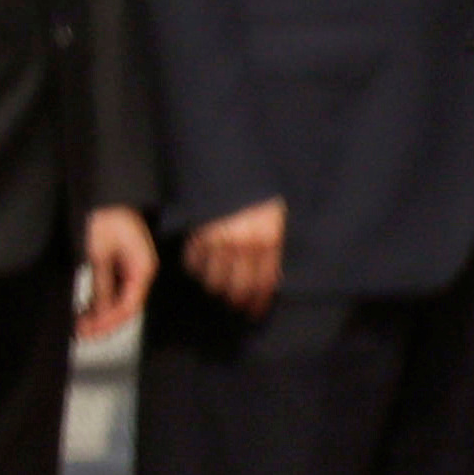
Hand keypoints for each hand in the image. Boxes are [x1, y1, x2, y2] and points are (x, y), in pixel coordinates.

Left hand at [75, 203, 156, 338]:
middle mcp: (139, 271)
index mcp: (142, 267)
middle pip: (126, 307)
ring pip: (118, 302)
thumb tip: (100, 310)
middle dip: (105, 323)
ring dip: (100, 315)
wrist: (98, 193)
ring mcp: (128, 269)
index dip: (110, 321)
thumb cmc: (102, 215)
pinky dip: (98, 303)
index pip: (130, 305)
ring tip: (80, 326)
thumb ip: (103, 283)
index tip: (90, 330)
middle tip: (82, 333)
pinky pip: (111, 290)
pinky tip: (85, 311)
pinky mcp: (116, 265)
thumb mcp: (98, 252)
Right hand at [187, 199, 285, 313]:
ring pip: (215, 277)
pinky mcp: (199, 230)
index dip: (259, 301)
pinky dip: (196, 267)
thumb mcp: (278, 214)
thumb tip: (273, 275)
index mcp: (272, 238)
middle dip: (237, 299)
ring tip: (217, 288)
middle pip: (240, 286)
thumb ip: (276, 242)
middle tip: (234, 305)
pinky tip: (199, 268)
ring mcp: (221, 237)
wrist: (231, 162)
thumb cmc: (260, 189)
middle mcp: (247, 243)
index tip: (255, 312)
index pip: (266, 282)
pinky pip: (194, 259)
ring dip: (215, 286)